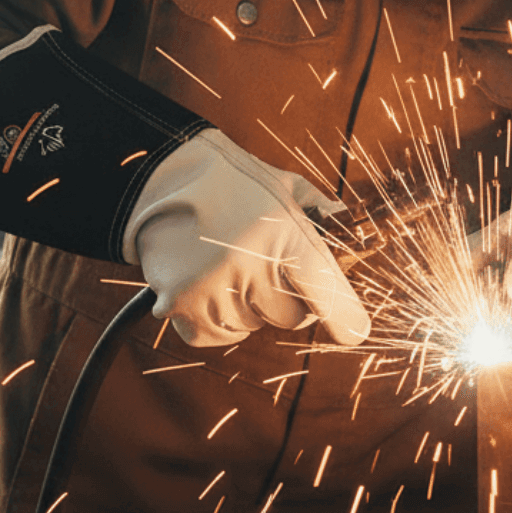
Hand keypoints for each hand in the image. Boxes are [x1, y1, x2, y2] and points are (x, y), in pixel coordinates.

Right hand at [124, 130, 369, 347]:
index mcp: (284, 233)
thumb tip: (348, 223)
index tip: (353, 329)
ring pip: (253, 327)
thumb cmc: (228, 178)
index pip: (328, 293)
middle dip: (288, 299)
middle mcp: (250, 265)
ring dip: (248, 308)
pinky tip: (208, 287)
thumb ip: (321, 209)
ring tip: (229, 268)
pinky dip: (216, 321)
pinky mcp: (181, 306)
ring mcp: (213, 289)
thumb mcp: (283, 184)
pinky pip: (215, 336)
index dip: (347, 319)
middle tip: (268, 269)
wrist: (158, 177)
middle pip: (293, 317)